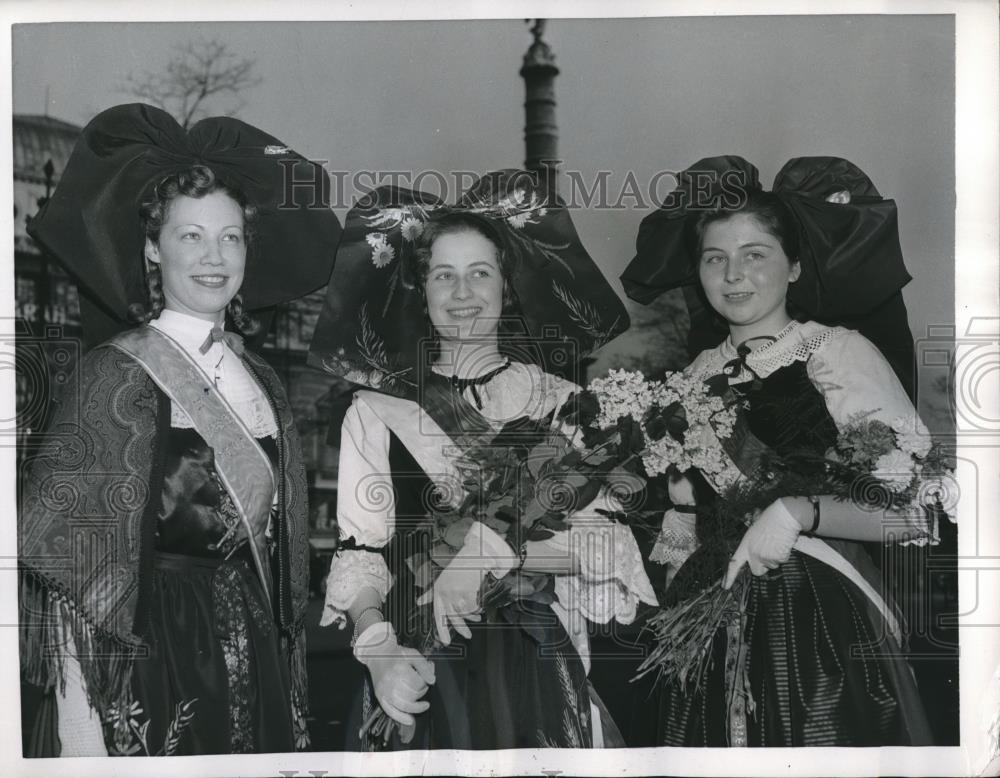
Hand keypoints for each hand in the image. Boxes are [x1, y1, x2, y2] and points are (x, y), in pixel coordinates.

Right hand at [354, 622, 435, 725]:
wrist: (377, 654)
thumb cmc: (396, 654)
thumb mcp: (413, 654)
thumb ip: (424, 667)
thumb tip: (432, 681)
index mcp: (400, 669)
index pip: (419, 682)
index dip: (425, 682)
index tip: (426, 678)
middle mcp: (391, 681)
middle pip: (413, 694)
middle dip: (422, 692)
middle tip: (423, 687)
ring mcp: (384, 690)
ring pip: (404, 705)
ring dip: (416, 707)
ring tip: (424, 705)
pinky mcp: (380, 696)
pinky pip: (391, 711)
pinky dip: (401, 717)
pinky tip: (410, 720)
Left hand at [416, 522, 515, 645]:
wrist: (474, 555)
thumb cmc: (459, 568)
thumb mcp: (441, 580)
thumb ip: (430, 593)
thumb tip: (419, 601)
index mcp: (438, 591)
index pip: (438, 614)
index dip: (442, 630)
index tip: (446, 642)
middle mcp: (446, 592)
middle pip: (454, 617)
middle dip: (462, 629)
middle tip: (468, 636)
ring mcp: (457, 592)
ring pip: (466, 612)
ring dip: (473, 615)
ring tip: (477, 613)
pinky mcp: (468, 591)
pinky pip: (475, 606)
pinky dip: (478, 607)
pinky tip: (479, 602)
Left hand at [723, 498, 800, 588]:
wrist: (784, 516)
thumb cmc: (770, 520)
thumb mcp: (753, 530)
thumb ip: (752, 544)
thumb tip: (754, 552)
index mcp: (745, 545)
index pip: (734, 563)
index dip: (729, 577)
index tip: (725, 586)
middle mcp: (753, 553)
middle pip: (757, 571)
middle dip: (763, 566)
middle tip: (768, 552)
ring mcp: (765, 556)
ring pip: (771, 566)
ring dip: (775, 558)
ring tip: (776, 543)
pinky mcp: (777, 558)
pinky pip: (781, 562)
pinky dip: (783, 555)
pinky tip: (782, 544)